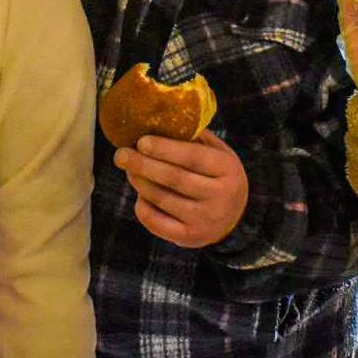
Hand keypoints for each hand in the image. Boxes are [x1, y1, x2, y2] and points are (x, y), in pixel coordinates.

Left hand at [114, 130, 249, 248]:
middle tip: (121, 154)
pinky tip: (140, 196)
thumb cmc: (219, 176)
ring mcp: (205, 220)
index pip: (193, 157)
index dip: (165, 148)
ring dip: (140, 183)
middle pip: (174, 178)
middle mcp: (220, 197)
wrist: (236, 217)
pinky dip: (143, 209)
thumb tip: (159, 119)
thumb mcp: (218, 153)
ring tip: (128, 170)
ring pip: (163, 199)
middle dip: (144, 165)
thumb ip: (195, 138)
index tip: (141, 141)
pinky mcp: (190, 238)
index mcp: (227, 169)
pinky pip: (158, 223)